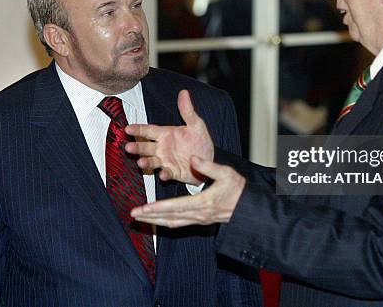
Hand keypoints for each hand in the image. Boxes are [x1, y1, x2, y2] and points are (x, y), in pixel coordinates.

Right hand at [125, 90, 213, 184]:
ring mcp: (166, 161)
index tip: (127, 128)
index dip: (138, 129)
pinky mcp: (173, 172)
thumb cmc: (200, 141)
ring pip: (152, 161)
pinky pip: (167, 173)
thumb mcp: (196, 124)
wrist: (209, 159)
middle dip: (137, 147)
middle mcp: (162, 148)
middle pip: (146, 147)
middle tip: (128, 147)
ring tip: (140, 162)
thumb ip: (187, 111)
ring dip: (146, 162)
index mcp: (165, 134)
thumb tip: (184, 92)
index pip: (149, 130)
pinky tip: (163, 174)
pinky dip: (165, 174)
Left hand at [131, 156, 245, 227]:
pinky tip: (157, 221)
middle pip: (169, 217)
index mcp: (203, 203)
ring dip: (155, 221)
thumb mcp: (227, 173)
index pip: (175, 207)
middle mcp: (198, 214)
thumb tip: (194, 158)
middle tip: (133, 214)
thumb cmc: (238, 189)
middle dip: (150, 216)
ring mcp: (198, 220)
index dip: (157, 208)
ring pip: (172, 222)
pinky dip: (165, 222)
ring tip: (140, 218)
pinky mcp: (199, 221)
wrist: (248, 208)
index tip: (143, 208)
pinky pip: (178, 223)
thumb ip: (209, 166)